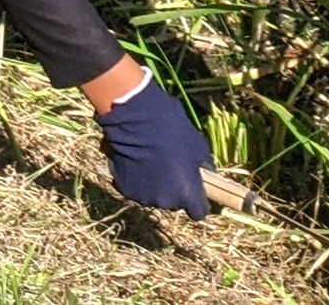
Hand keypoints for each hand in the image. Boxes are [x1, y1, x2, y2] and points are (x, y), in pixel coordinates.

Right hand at [95, 70, 213, 218]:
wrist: (134, 118)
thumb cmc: (171, 128)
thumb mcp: (196, 144)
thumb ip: (202, 165)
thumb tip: (203, 173)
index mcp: (187, 193)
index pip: (198, 212)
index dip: (198, 202)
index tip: (195, 190)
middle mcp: (166, 201)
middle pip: (175, 203)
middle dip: (175, 189)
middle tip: (170, 167)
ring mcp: (144, 198)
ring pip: (155, 197)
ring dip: (156, 185)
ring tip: (152, 161)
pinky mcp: (125, 191)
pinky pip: (137, 190)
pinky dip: (138, 180)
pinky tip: (137, 161)